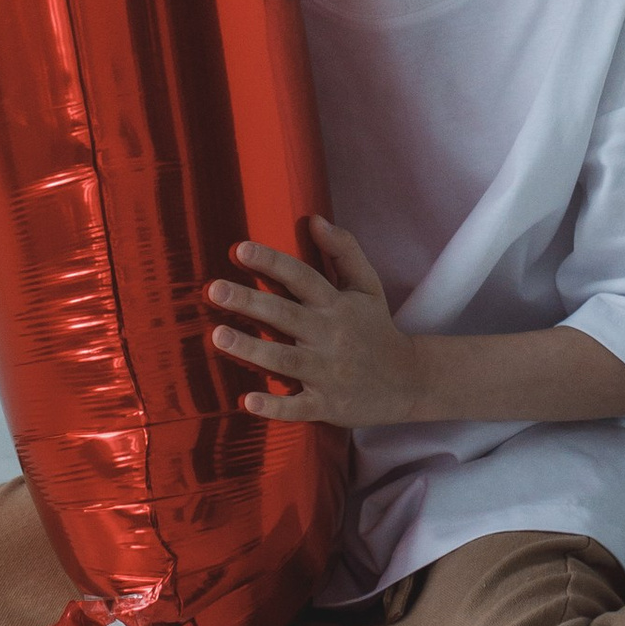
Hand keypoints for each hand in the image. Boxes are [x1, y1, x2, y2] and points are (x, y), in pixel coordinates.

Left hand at [208, 217, 423, 426]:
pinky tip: (247, 401)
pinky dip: (275, 407)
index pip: (302, 277)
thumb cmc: (377, 329)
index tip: (240, 248)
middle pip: (286, 314)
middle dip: (250, 301)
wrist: (409, 383)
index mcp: (337, 305)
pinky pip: (297, 407)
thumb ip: (344, 250)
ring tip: (218, 336)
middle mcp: (331, 336)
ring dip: (252, 349)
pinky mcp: (327, 405)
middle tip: (214, 289)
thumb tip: (314, 218)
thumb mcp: (368, 286)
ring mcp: (328, 372)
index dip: (272, 262)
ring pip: (285, 359)